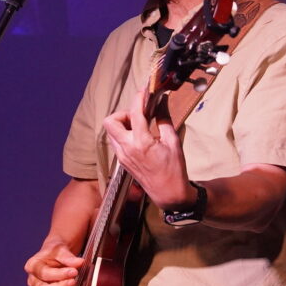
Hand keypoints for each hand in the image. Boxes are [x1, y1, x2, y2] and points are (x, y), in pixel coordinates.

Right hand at [24, 239, 84, 285]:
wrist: (56, 255)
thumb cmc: (55, 251)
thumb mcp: (60, 249)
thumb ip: (68, 257)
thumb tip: (79, 263)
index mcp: (33, 266)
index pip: (44, 274)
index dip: (60, 274)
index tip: (74, 271)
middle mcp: (34, 281)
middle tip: (73, 281)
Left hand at [102, 88, 194, 209]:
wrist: (168, 193)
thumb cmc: (174, 168)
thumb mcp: (173, 141)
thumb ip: (164, 119)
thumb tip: (162, 101)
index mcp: (141, 143)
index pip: (135, 114)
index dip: (139, 98)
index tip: (144, 91)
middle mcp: (127, 149)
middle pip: (110, 121)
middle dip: (123, 114)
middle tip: (139, 116)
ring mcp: (122, 156)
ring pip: (111, 131)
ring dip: (122, 124)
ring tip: (139, 126)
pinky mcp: (122, 161)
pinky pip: (116, 141)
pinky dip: (123, 133)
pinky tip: (138, 136)